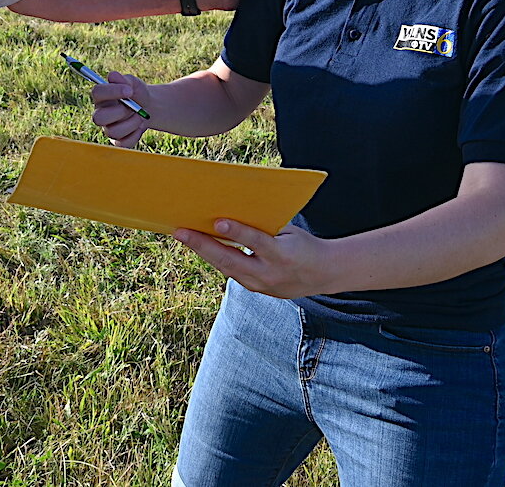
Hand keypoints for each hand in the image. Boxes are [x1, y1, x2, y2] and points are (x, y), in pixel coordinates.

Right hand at [89, 71, 152, 147]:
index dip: (112, 91)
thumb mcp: (133, 83)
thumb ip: (124, 80)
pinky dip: (135, 135)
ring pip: (112, 132)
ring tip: (140, 116)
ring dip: (131, 124)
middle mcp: (100, 113)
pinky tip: (140, 127)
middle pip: (98, 118)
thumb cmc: (136, 93)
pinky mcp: (117, 141)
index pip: (97, 92)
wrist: (148, 107)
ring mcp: (108, 128)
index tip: (129, 90)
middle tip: (133, 107)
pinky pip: (122, 144)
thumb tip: (113, 76)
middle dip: (119, 112)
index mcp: (101, 97)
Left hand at [174, 218, 331, 299]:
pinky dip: (217, 259)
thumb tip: (231, 215)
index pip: (256, 241)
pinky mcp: (257, 289)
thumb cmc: (304, 244)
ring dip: (204, 253)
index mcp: (282, 254)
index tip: (218, 222)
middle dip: (203, 245)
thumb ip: (263, 226)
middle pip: (231, 260)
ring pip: (227, 268)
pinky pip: (232, 272)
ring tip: (184, 236)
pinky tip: (202, 247)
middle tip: (181, 231)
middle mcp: (270, 274)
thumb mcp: (289, 231)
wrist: (324, 273)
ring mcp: (262, 285)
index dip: (237, 232)